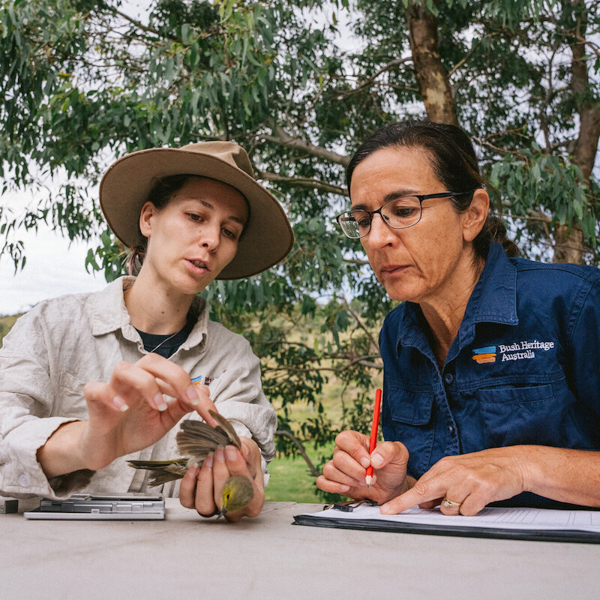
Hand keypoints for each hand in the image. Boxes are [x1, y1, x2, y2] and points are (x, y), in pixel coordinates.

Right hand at [38, 354, 217, 476]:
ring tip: (158, 406)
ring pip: (124, 368)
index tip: (211, 413)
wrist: (107, 450)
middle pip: (151, 360)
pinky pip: (96, 388)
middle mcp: (133, 380)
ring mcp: (113, 388)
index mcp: (152, 381)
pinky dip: (110, 395)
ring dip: (145, 384)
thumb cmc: (134, 430)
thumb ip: (182, 406)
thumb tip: (204, 393)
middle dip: (175, 375)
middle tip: (189, 399)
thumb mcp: (165, 421)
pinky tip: (123, 408)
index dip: (196, 390)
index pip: (176, 374)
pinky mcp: (94, 402)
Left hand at [179, 436, 264, 521]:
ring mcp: (214, 510)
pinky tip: (194, 467)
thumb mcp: (251, 451)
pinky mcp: (196, 504)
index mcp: (254, 501)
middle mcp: (235, 511)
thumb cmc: (245, 460)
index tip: (231, 450)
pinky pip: (188, 501)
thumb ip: (247, 450)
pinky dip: (188, 484)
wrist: (233, 461)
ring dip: (205, 479)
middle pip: (225, 500)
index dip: (237, 470)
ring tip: (209, 458)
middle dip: (220, 472)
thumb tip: (240, 450)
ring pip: (205, 505)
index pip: (247, 492)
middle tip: (219, 450)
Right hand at [316, 430, 411, 504]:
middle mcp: (344, 452)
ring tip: (363, 483)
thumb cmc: (393, 468)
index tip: (367, 462)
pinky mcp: (335, 482)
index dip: (354, 450)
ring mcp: (338, 468)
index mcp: (357, 440)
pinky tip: (348, 488)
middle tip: (369, 477)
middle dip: (355, 471)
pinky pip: (322, 482)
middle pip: (338, 457)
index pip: (344, 438)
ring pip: (329, 470)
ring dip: (347, 479)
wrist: (392, 489)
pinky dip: (332, 486)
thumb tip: (374, 459)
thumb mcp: (399, 454)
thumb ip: (389, 450)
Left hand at [380, 447, 527, 515]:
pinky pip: (468, 511)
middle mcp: (453, 471)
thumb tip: (423, 502)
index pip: (419, 486)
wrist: (512, 463)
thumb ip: (440, 485)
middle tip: (392, 512)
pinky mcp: (483, 489)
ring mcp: (467, 479)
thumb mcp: (458, 472)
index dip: (401, 500)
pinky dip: (472, 510)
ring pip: (449, 508)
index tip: (387, 510)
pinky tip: (479, 499)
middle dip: (405, 504)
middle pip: (424, 492)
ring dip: (456, 509)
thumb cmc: (484, 469)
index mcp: (445, 466)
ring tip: (469, 497)